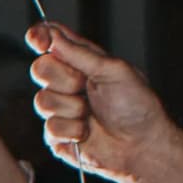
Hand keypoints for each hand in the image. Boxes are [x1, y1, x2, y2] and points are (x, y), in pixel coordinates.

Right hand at [23, 25, 182, 182]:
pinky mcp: (57, 135)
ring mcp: (60, 109)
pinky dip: (73, 130)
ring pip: (43, 100)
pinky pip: (50, 127)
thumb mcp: (113, 70)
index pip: (51, 40)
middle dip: (64, 79)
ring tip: (91, 114)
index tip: (40, 42)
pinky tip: (88, 133)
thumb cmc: (137, 106)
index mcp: (81, 61)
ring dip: (72, 108)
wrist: (142, 145)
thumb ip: (80, 53)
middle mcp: (67, 82)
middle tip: (85, 87)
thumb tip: (52, 36)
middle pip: (40, 68)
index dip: (40, 37)